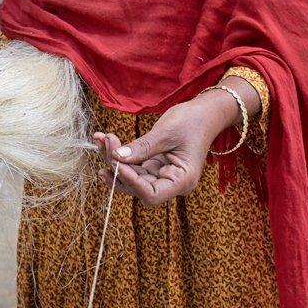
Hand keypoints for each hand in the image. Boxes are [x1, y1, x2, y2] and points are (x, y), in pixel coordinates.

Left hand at [94, 78, 256, 206]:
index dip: (131, 182)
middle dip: (118, 165)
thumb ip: (142, 147)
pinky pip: (132, 164)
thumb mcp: (166, 133)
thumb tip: (117, 157)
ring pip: (130, 176)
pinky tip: (106, 140)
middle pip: (136, 186)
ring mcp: (160, 175)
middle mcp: (170, 183)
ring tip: (102, 140)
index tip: (117, 162)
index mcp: (182, 181)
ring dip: (114, 159)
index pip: (151, 194)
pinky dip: (119, 153)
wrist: (205, 112)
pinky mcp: (153, 165)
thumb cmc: (193, 121)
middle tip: (107, 141)